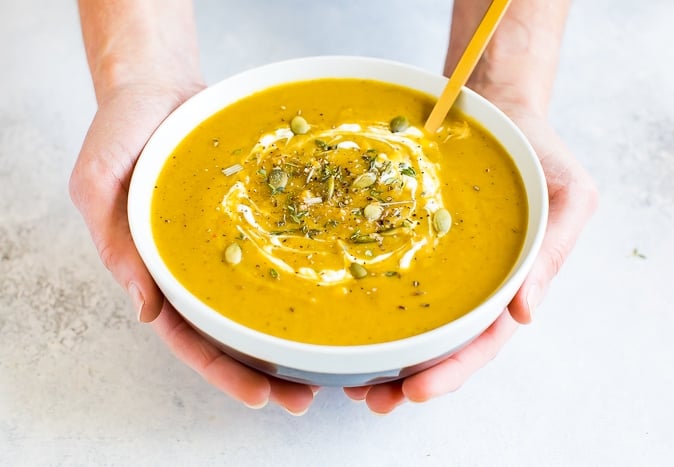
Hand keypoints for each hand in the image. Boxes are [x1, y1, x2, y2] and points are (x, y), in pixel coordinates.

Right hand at [69, 83, 315, 413]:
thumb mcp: (98, 181)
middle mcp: (200, 266)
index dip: (223, 370)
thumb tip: (145, 309)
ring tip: (333, 365)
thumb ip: (113, 241)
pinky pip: (287, 248)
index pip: (189, 336)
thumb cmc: (121, 131)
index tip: (261, 394)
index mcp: (158, 271)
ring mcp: (233, 244)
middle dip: (268, 370)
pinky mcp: (262, 215)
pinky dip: (309, 274)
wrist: (161, 87)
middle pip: (235, 332)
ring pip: (264, 300)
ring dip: (295, 335)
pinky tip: (342, 290)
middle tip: (306, 397)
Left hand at [344, 106, 597, 412]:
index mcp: (512, 282)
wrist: (497, 108)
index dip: (452, 369)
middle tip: (372, 401)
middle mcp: (472, 282)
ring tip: (352, 383)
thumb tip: (525, 314)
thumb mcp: (569, 195)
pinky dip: (369, 304)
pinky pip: (387, 274)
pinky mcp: (409, 238)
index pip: (484, 338)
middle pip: (443, 343)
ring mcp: (440, 264)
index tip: (415, 391)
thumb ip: (553, 251)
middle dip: (410, 377)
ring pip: (414, 321)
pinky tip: (344, 322)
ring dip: (386, 356)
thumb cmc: (540, 153)